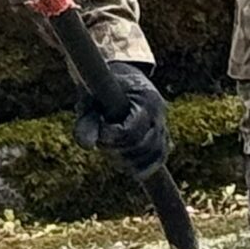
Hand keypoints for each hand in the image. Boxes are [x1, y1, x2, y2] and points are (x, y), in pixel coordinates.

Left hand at [74, 61, 169, 175]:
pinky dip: (146, 166)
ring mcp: (163, 124)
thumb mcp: (90, 101)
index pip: (131, 131)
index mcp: (146, 99)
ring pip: (155, 154)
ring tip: (115, 152)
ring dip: (132, 160)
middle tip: (105, 142)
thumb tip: (89, 146)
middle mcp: (160, 112)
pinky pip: (160, 157)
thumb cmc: (103, 89)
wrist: (122, 80)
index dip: (111, 137)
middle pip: (145, 145)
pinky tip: (131, 168)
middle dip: (120, 149)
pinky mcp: (163, 136)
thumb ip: (86, 121)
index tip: (100, 132)